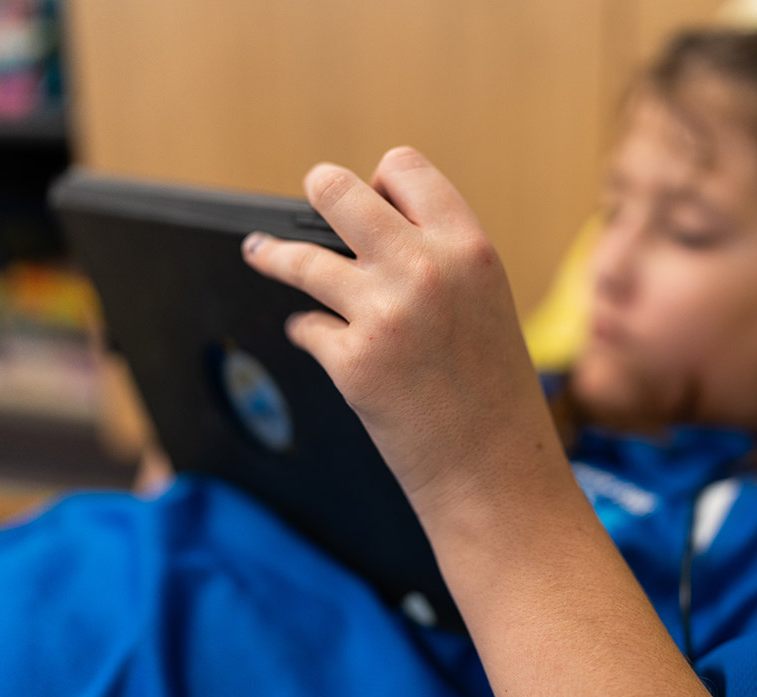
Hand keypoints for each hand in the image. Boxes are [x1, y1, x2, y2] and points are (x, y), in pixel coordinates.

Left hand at [242, 148, 568, 518]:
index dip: (382, 180)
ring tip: (261, 253)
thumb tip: (369, 222)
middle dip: (317, 189)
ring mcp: (384, 314)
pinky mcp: (351, 361)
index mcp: (469, 248)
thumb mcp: (486, 301)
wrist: (495, 469)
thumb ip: (440, 256)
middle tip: (309, 195)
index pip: (404, 168)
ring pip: (299, 257)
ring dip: (274, 255)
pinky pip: (304, 326)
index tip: (370, 195)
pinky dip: (308, 333)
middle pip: (337, 189)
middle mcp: (425, 270)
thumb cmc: (494, 388)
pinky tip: (321, 342)